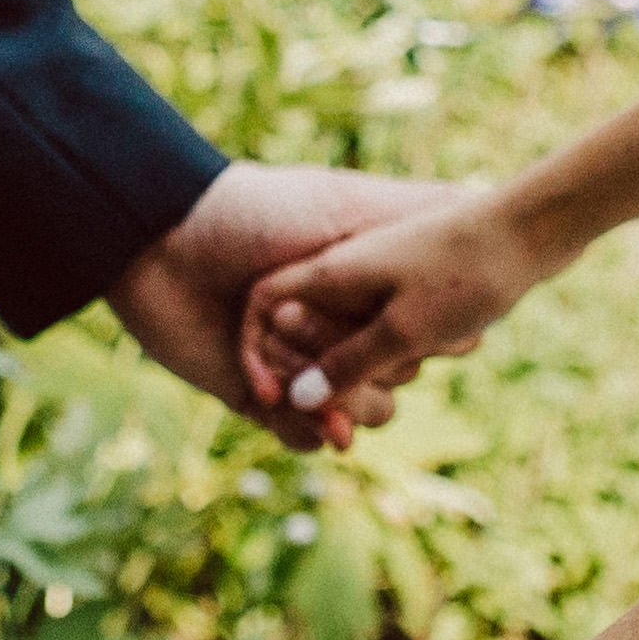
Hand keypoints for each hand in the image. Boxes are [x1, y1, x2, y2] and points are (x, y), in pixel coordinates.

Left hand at [105, 163, 464, 449]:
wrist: (161, 241)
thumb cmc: (255, 212)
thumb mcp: (341, 205)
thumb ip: (404, 212)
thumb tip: (476, 203)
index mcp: (362, 289)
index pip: (415, 338)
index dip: (413, 345)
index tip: (402, 330)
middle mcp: (336, 329)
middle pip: (389, 381)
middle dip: (365, 377)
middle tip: (324, 350)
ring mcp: (296, 365)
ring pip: (350, 414)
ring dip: (337, 408)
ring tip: (311, 395)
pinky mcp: (253, 396)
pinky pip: (297, 436)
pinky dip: (303, 433)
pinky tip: (299, 419)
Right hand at [244, 186, 555, 430]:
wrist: (535, 227)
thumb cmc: (465, 273)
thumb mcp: (403, 332)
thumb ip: (346, 365)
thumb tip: (299, 399)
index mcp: (330, 273)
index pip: (262, 310)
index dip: (259, 357)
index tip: (276, 402)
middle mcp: (346, 270)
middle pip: (310, 336)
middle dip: (339, 374)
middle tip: (383, 391)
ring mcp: (380, 275)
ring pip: (358, 338)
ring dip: (389, 363)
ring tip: (438, 350)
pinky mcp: (414, 283)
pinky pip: (394, 329)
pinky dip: (414, 346)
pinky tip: (458, 340)